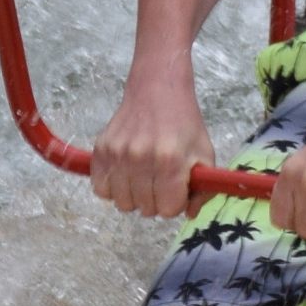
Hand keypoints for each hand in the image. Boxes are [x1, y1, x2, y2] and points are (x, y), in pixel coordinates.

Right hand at [90, 61, 215, 217]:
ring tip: (143, 178)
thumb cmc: (184, 124)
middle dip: (156, 201)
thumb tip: (189, 214)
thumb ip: (203, 189)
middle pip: (144, 209)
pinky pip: (101, 189)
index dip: (175, 203)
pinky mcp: (101, 149)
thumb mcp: (204, 154)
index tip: (177, 190)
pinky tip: (125, 175)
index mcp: (170, 161)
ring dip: (134, 197)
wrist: (157, 92)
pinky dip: (112, 188)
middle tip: (161, 181)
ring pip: (122, 203)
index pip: (168, 210)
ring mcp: (117, 154)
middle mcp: (140, 158)